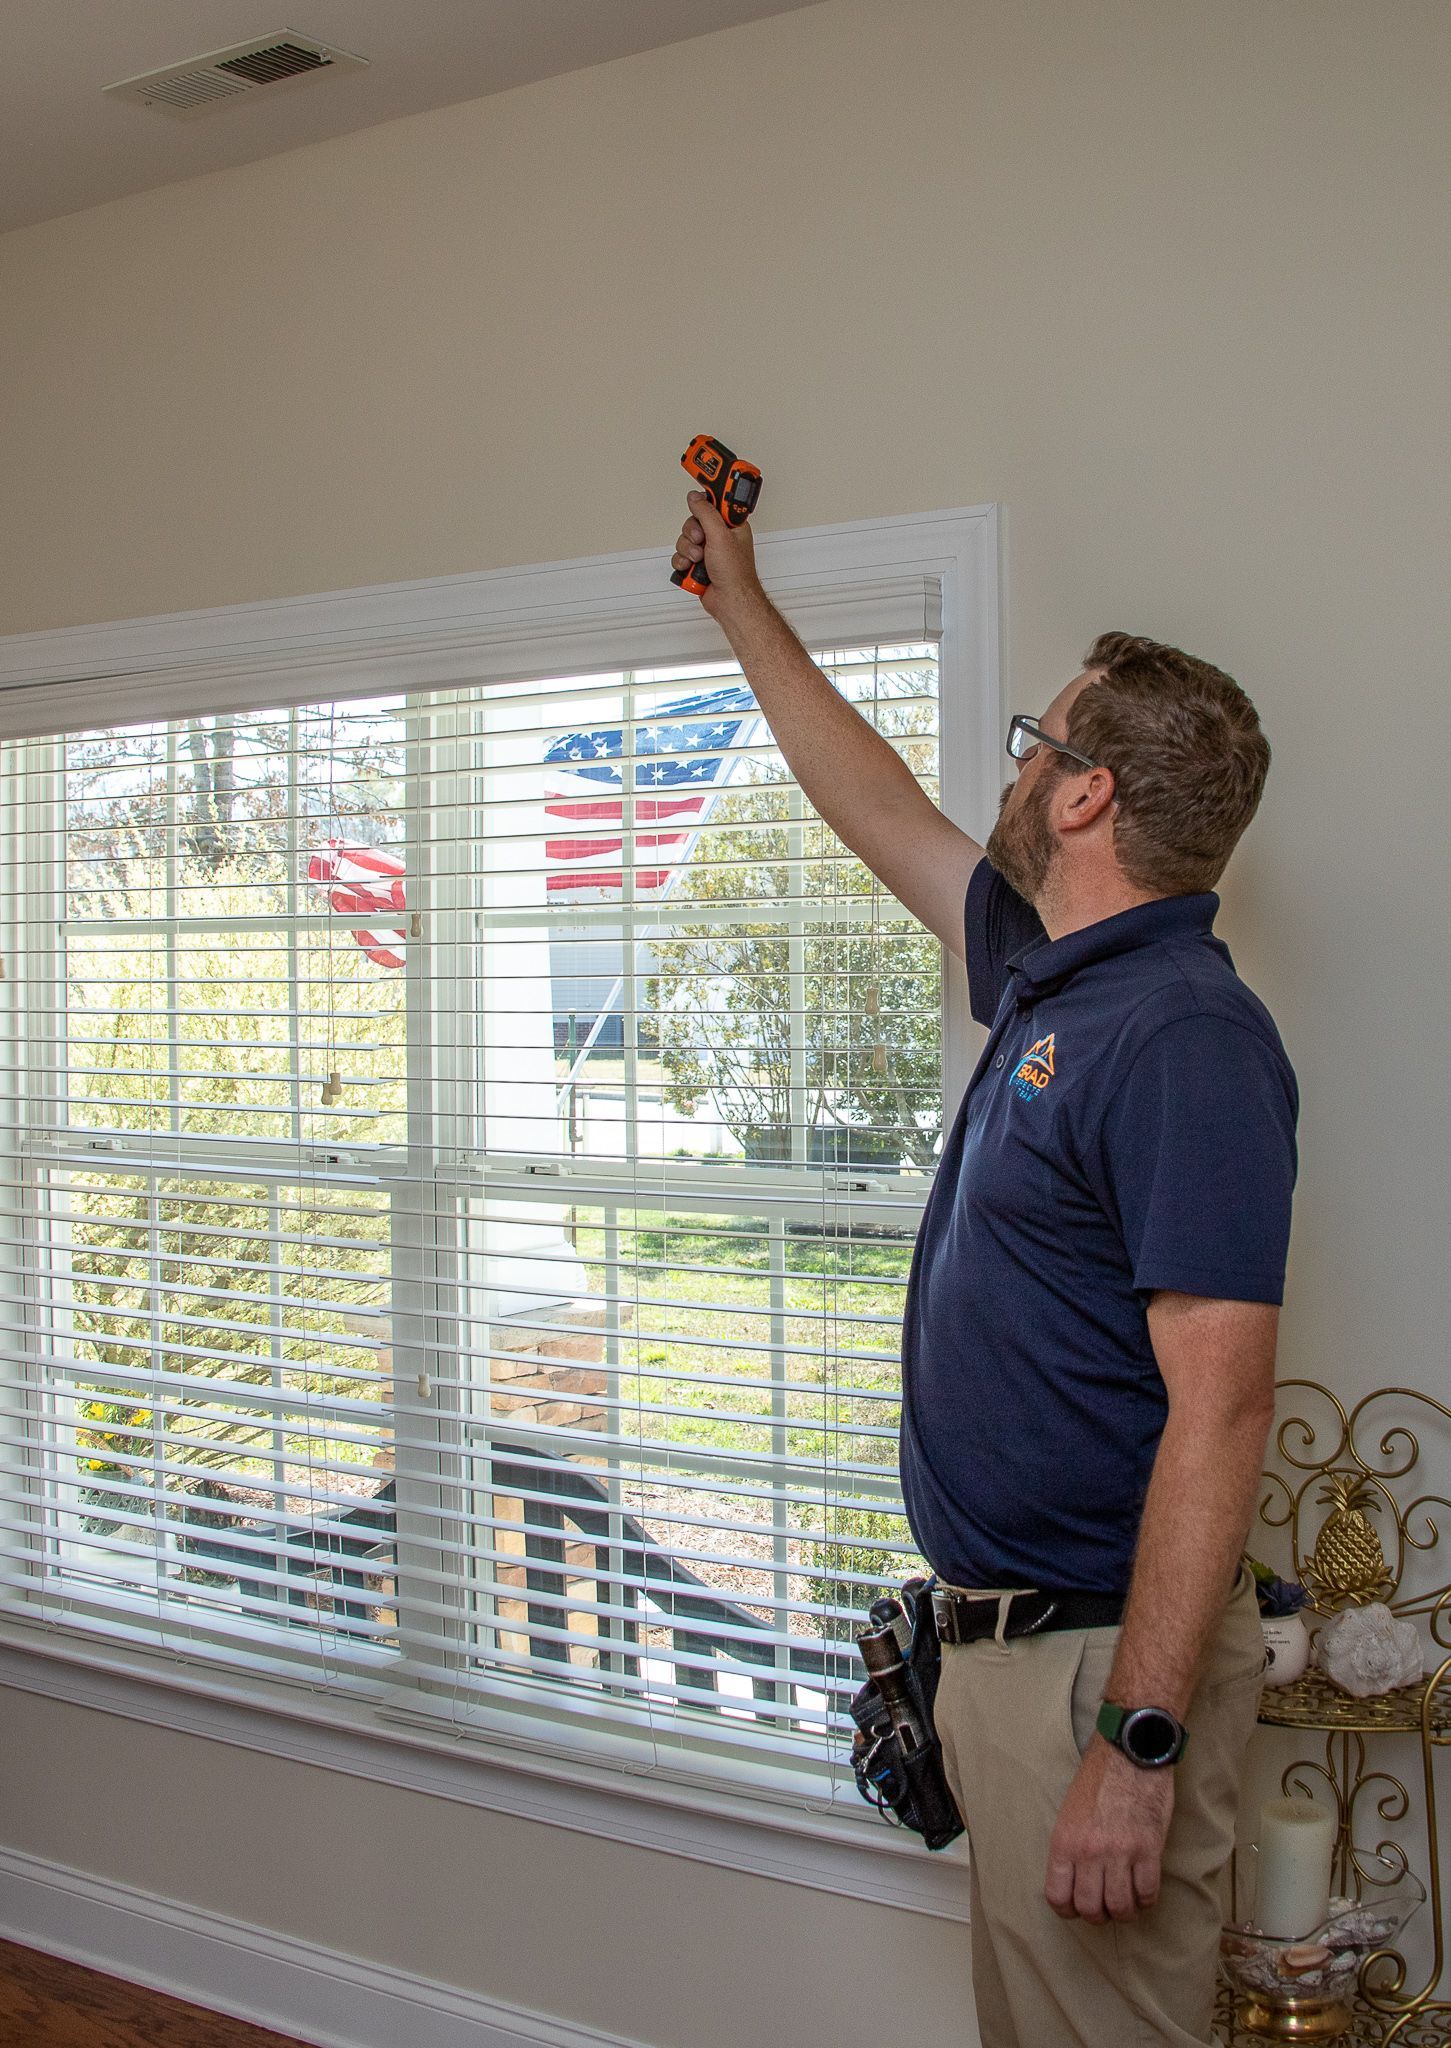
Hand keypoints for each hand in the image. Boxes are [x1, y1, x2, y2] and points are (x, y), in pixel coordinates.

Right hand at [671, 490, 761, 615]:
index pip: (714, 502)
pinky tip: (693, 569)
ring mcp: (708, 551)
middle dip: (693, 534)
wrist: (730, 601)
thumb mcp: (720, 536)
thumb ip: (706, 513)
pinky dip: (683, 563)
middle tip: (702, 541)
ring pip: (684, 539)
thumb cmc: (735, 574)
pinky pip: (680, 556)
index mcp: (730, 525)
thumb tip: (696, 497)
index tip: (698, 473)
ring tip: (700, 560)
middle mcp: (719, 536)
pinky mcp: (697, 564)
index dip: (705, 493)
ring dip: (688, 551)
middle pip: (693, 521)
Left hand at [1044, 1738, 1174, 1922]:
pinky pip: (1147, 1893)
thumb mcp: (1069, 1811)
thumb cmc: (1098, 1778)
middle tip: (1106, 1907)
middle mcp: (1089, 1852)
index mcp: (1064, 1841)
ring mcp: (1120, 1852)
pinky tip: (1144, 1893)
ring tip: (1127, 1904)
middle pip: (1090, 1908)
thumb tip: (1075, 1880)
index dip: (1068, 1911)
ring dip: (1124, 1912)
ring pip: (1120, 1906)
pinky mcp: (1148, 1850)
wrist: (1129, 1753)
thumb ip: (1070, 1847)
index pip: (1058, 1896)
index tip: (1077, 1909)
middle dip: (1098, 1915)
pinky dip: (1146, 1900)